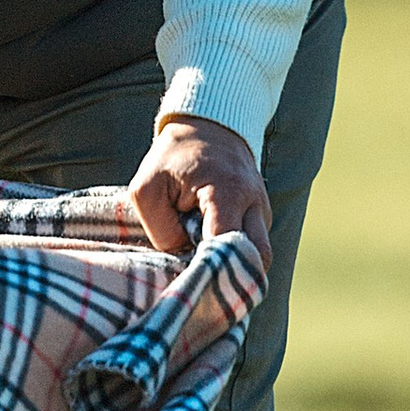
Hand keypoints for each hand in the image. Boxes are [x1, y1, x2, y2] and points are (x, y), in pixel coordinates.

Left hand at [129, 116, 271, 267]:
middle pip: (258, 259)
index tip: (192, 282)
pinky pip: (252, 245)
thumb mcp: (147, 188)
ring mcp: (263, 209)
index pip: (228, 246)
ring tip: (203, 260)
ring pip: (257, 254)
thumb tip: (181, 260)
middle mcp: (254, 203)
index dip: (211, 269)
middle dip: (234, 277)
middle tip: (204, 284)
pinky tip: (210, 249)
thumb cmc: (171, 158)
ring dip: (233, 264)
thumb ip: (160, 229)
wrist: (206, 126)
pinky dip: (234, 253)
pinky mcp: (261, 215)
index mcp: (227, 193)